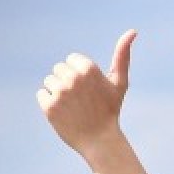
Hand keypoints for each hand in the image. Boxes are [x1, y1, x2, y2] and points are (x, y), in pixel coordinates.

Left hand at [37, 30, 136, 158]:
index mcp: (88, 68)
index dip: (79, 75)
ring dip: (58, 93)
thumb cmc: (110, 110)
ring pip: (49, 81)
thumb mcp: (119, 82)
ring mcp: (59, 92)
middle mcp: (73, 78)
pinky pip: (42, 95)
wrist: (101, 141)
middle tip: (82, 101)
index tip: (90, 90)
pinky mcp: (48, 106)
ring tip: (73, 108)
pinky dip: (50, 104)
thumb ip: (122, 56)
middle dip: (67, 83)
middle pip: (58, 69)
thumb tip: (132, 31)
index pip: (71, 60)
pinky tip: (64, 113)